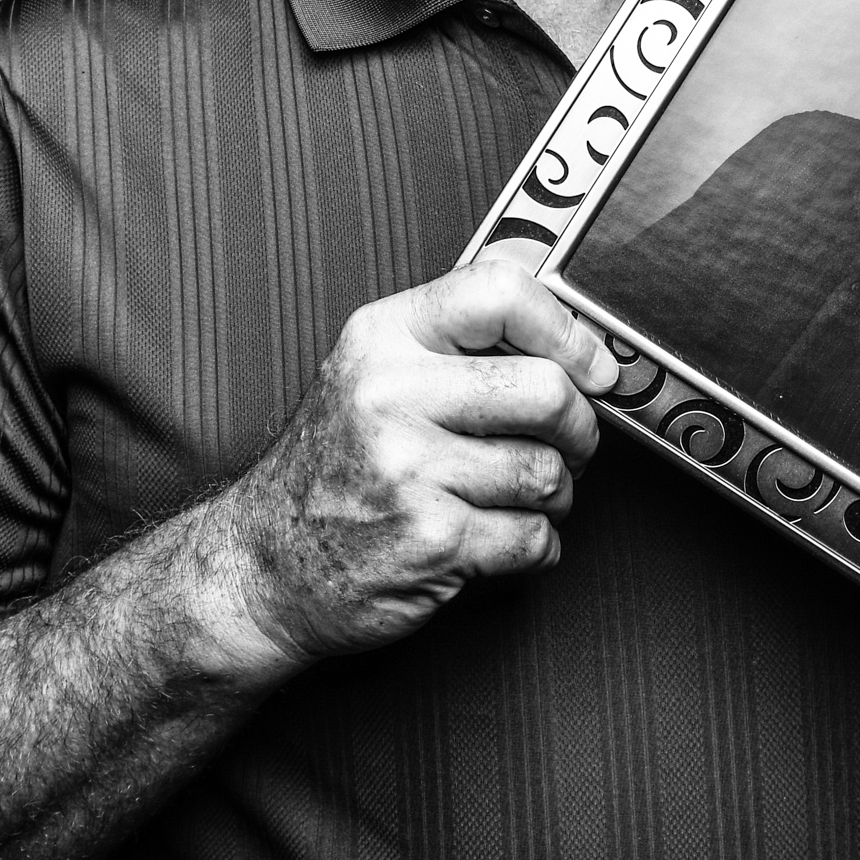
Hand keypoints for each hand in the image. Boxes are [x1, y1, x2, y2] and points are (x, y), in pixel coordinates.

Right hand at [203, 254, 616, 668]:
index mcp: (383, 336)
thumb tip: (574, 344)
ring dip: (554, 496)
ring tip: (517, 499)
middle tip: (567, 446)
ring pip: (546, 472)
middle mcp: (390, 394)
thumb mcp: (371, 374)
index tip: (594, 366)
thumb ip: (454, 345)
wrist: (265, 567)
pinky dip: (536, 547)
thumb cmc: (334, 470)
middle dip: (579, 428)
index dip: (568, 330)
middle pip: (547, 391)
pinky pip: (533, 538)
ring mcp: (409, 470)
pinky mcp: (430, 540)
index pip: (500, 293)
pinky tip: (499, 541)